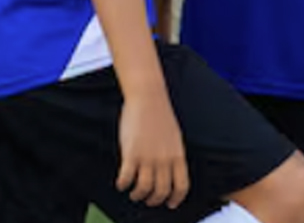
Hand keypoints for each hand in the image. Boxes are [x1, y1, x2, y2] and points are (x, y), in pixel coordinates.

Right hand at [115, 91, 189, 206]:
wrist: (148, 98)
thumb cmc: (160, 115)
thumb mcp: (174, 137)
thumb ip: (173, 155)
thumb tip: (169, 170)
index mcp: (178, 156)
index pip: (182, 186)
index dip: (176, 198)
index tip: (171, 204)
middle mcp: (164, 160)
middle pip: (162, 191)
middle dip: (154, 200)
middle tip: (148, 200)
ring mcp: (148, 157)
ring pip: (144, 188)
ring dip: (138, 195)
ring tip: (134, 194)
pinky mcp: (131, 154)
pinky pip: (127, 178)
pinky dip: (123, 184)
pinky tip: (121, 183)